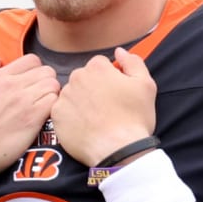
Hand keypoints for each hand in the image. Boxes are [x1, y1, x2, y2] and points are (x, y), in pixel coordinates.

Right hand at [0, 55, 59, 177]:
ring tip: (44, 109)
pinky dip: (54, 109)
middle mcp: (13, 86)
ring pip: (54, 85)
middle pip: (47, 72)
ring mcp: (24, 101)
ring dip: (52, 96)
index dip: (36, 71)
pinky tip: (45, 120)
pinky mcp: (32, 119)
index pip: (32, 60)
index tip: (32, 85)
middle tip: (41, 98)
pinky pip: (55, 103)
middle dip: (47, 83)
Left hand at [50, 47, 156, 165]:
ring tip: (95, 119)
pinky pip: (62, 111)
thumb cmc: (135, 118)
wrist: (118, 150)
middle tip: (106, 108)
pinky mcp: (56, 116)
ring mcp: (64, 97)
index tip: (115, 94)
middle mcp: (76, 77)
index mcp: (97, 67)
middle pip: (83, 77)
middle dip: (92, 88)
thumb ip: (133, 62)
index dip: (109, 78)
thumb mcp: (146, 85)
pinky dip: (71, 117)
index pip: (99, 64)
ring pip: (72, 94)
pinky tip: (84, 127)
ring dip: (81, 102)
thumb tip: (119, 51)